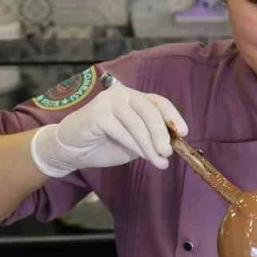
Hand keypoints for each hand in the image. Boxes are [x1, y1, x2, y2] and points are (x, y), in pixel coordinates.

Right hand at [30, 75, 187, 177]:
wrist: (72, 150)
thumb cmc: (104, 145)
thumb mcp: (134, 144)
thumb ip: (150, 141)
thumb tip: (170, 149)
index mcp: (135, 99)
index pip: (159, 102)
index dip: (173, 116)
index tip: (184, 133)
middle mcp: (123, 94)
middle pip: (150, 111)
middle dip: (162, 134)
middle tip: (168, 153)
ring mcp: (109, 101)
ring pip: (137, 123)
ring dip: (149, 144)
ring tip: (158, 161)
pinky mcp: (97, 112)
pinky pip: (122, 130)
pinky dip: (134, 145)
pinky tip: (140, 156)